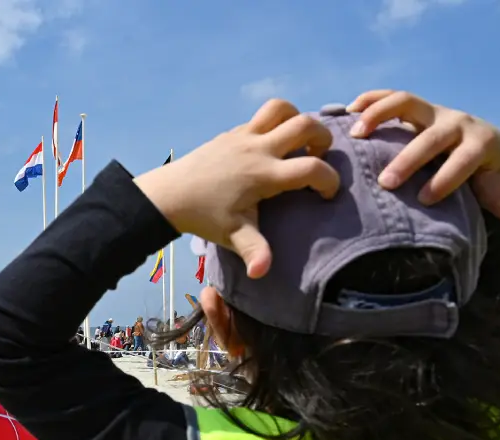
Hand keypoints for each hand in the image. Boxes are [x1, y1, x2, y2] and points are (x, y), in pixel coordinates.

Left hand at [134, 98, 340, 277]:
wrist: (170, 195)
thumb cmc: (204, 216)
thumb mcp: (233, 236)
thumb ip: (254, 251)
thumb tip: (261, 272)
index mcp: (264, 174)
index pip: (312, 168)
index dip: (329, 180)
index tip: (326, 194)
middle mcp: (258, 148)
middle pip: (305, 124)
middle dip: (323, 138)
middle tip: (317, 158)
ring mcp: (244, 135)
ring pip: (281, 108)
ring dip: (297, 118)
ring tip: (297, 142)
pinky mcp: (233, 131)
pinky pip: (262, 115)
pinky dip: (276, 123)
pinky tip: (271, 146)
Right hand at [346, 89, 499, 234]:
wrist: (478, 141)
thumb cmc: (483, 174)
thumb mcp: (497, 190)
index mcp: (477, 144)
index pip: (464, 159)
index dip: (447, 177)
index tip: (425, 199)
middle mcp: (454, 122)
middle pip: (432, 134)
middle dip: (409, 158)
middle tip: (386, 183)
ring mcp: (430, 111)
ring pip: (406, 101)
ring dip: (379, 116)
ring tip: (355, 136)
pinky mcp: (411, 108)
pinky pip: (387, 95)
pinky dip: (367, 101)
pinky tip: (345, 116)